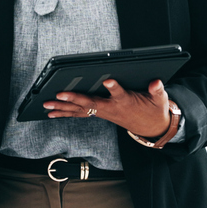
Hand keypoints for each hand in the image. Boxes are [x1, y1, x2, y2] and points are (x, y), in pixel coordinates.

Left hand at [43, 79, 171, 138]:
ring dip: (63, 108)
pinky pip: (79, 114)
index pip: (120, 94)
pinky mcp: (99, 114)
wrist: (151, 127)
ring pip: (80, 110)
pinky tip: (52, 113)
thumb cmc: (153, 110)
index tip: (108, 80)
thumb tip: (156, 82)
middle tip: (58, 96)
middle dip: (73, 99)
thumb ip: (157, 90)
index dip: (114, 87)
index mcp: (126, 102)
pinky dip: (65, 113)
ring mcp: (103, 113)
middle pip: (90, 104)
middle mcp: (111, 109)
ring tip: (47, 106)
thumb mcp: (159, 99)